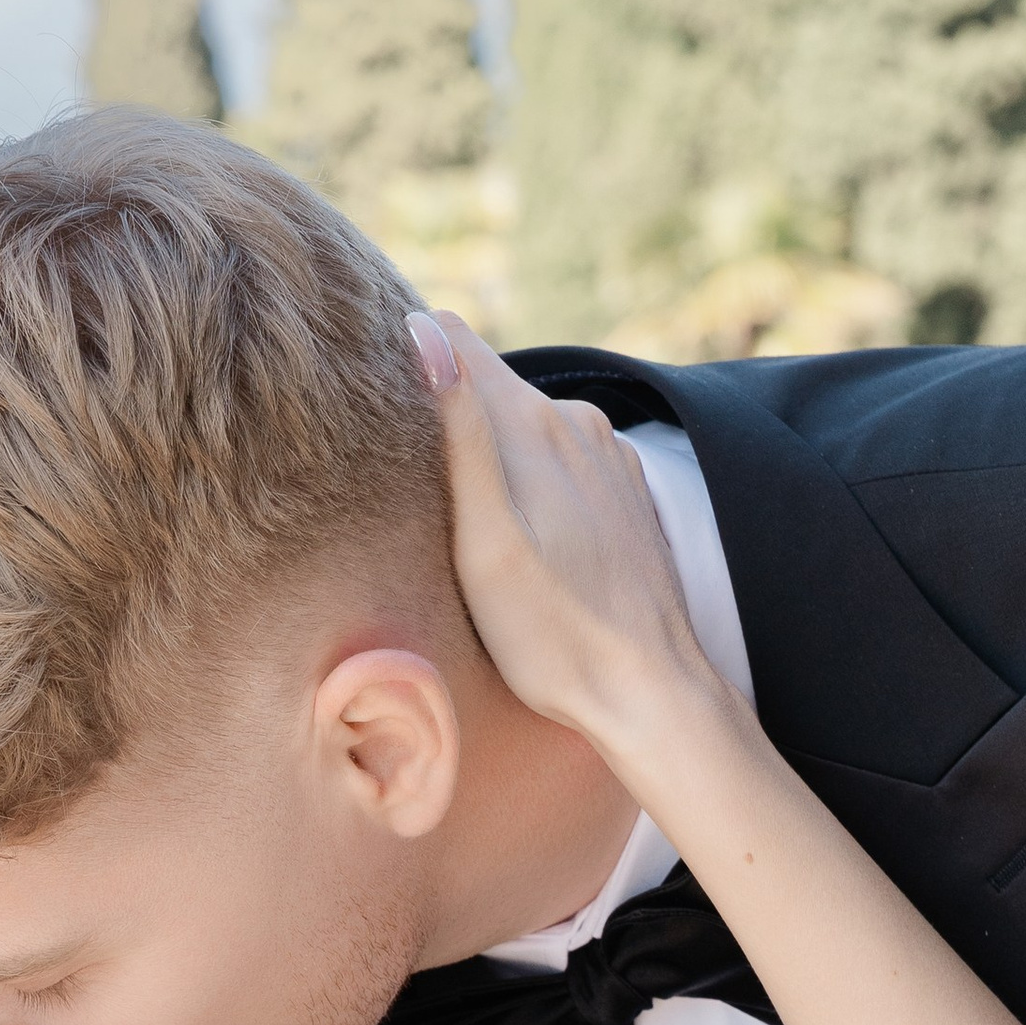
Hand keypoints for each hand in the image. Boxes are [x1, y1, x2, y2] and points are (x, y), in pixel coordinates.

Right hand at [406, 308, 747, 770]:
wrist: (650, 691)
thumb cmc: (554, 635)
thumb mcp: (485, 541)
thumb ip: (458, 434)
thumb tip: (424, 333)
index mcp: (534, 424)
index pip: (450, 336)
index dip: (405, 358)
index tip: (375, 409)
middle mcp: (577, 422)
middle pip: (485, 382)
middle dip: (442, 412)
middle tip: (409, 483)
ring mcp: (607, 456)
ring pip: (524, 424)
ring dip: (489, 453)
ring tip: (463, 519)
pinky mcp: (623, 492)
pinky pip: (560, 460)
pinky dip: (530, 481)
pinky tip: (522, 538)